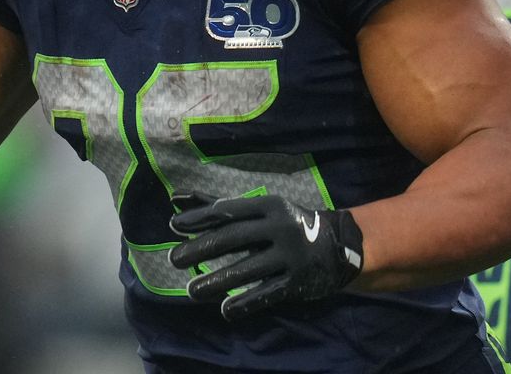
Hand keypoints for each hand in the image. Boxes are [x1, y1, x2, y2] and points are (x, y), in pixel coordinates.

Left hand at [167, 192, 363, 319]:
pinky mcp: (299, 282)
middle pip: (234, 239)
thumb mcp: (257, 211)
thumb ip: (216, 206)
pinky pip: (267, 293)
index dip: (199, 218)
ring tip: (192, 290)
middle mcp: (281, 228)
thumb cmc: (283, 224)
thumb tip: (175, 199)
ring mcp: (292, 256)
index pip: (228, 211)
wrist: (337, 246)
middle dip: (201, 249)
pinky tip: (225, 310)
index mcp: (269, 206)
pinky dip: (245, 303)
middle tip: (174, 260)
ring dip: (217, 281)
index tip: (173, 226)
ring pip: (248, 270)